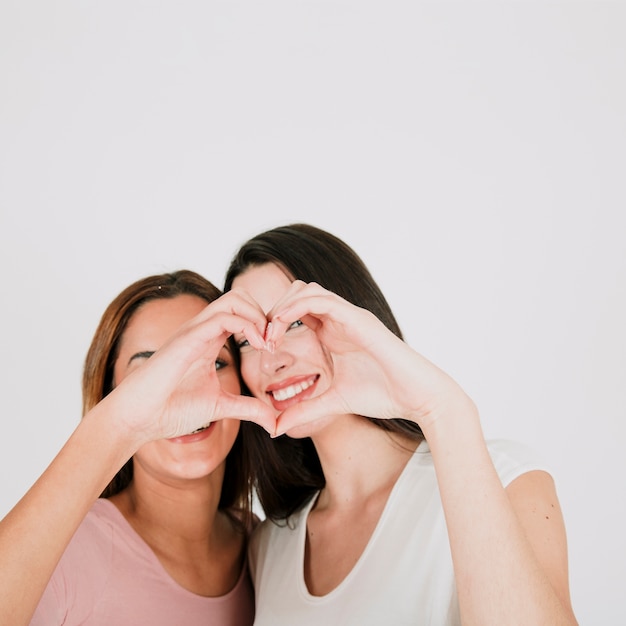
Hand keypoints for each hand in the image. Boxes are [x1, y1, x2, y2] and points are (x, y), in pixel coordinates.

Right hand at [98, 291, 276, 444]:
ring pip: (233, 299)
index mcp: (209, 340)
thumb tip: (274, 422)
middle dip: (263, 313)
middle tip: (272, 342)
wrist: (137, 418)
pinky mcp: (188, 339)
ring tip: (266, 343)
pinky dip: (247, 325)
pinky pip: (222, 317)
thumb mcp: (220, 407)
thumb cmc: (169, 409)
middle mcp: (201, 329)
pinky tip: (257, 346)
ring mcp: (194, 331)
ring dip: (258, 316)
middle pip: (240, 297)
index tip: (274, 348)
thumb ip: (247, 408)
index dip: (263, 324)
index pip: (241, 312)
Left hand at [264, 281, 474, 435]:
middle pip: (298, 293)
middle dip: (274, 310)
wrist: (418, 397)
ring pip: (307, 290)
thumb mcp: (333, 404)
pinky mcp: (359, 319)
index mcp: (333, 333)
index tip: (261, 347)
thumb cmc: (384, 395)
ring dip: (283, 306)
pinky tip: (282, 326)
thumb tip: (275, 427)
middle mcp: (340, 319)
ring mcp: (350, 316)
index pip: (297, 311)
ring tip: (270, 333)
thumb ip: (305, 411)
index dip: (274, 322)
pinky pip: (322, 300)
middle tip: (262, 338)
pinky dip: (297, 306)